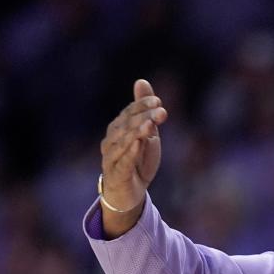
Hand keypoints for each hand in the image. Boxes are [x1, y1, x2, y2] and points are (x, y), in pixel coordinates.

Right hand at [99, 79, 167, 225]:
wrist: (129, 193)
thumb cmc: (137, 161)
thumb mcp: (146, 134)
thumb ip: (145, 111)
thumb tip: (142, 81)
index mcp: (119, 128)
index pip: (130, 112)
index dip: (142, 105)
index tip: (159, 101)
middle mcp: (111, 139)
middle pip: (127, 124)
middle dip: (144, 117)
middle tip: (161, 111)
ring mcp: (111, 156)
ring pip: (123, 141)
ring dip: (137, 131)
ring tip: (150, 124)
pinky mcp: (115, 173)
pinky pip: (123, 161)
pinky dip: (130, 152)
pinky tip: (138, 144)